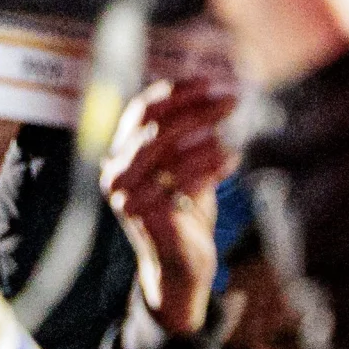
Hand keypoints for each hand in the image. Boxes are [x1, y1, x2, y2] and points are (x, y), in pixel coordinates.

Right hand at [101, 73, 238, 334]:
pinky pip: (178, 180)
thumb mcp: (183, 170)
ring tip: (233, 126)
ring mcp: (126, 195)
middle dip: (194, 109)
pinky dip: (208, 164)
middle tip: (231, 99)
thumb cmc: (183, 213)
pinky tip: (232, 156)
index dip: (174, 93)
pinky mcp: (145, 215)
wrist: (179, 267)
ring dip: (202, 133)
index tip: (210, 81)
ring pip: (164, 150)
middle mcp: (115, 173)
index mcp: (120, 155)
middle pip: (153, 127)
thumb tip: (215, 100)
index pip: (140, 111)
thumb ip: (187, 141)